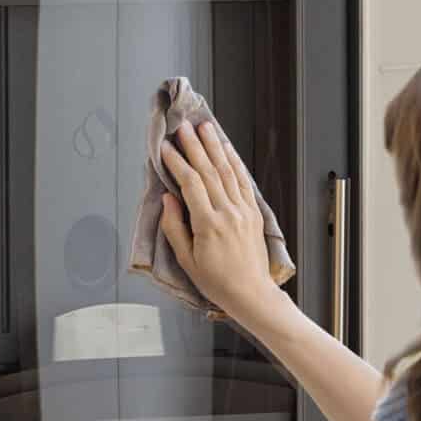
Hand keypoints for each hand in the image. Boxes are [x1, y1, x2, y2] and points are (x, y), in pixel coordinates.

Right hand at [159, 120, 278, 317]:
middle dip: (195, 146)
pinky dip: (235, 162)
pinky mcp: (254, 212)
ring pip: (228, 171)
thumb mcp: (186, 260)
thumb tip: (168, 199)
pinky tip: (227, 149)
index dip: (177, 163)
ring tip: (205, 128)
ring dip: (215, 147)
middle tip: (184, 127)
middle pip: (209, 171)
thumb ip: (175, 227)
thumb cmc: (216, 281)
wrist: (251, 293)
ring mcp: (244, 211)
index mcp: (208, 225)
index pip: (191, 184)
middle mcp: (228, 213)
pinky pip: (244, 181)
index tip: (166, 148)